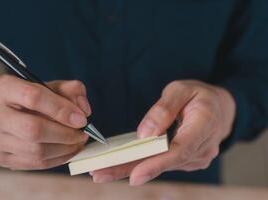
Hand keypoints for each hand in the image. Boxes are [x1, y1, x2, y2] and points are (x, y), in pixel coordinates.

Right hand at [0, 75, 91, 169]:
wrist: (9, 111)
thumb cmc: (34, 97)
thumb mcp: (53, 85)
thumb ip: (73, 90)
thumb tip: (84, 112)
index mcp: (4, 88)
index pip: (34, 97)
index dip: (62, 110)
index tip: (82, 119)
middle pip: (33, 129)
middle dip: (65, 134)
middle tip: (83, 134)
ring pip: (35, 150)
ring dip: (64, 149)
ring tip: (78, 142)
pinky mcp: (0, 157)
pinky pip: (34, 163)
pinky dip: (57, 159)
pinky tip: (68, 151)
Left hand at [91, 80, 235, 185]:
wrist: (219, 108)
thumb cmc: (199, 96)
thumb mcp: (181, 90)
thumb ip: (164, 109)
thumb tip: (144, 133)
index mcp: (204, 125)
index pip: (180, 150)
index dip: (156, 164)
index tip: (134, 176)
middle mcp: (203, 148)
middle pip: (164, 163)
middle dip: (131, 170)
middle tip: (100, 174)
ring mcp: (196, 158)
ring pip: (160, 166)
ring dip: (131, 169)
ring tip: (102, 171)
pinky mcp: (187, 161)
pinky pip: (162, 163)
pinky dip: (141, 164)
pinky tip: (120, 165)